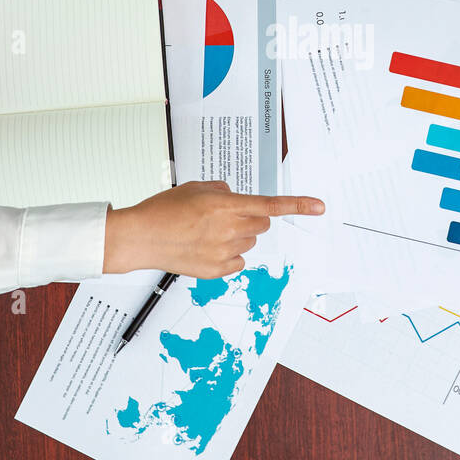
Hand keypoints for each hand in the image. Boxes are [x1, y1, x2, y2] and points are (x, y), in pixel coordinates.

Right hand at [103, 181, 324, 278]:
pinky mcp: (217, 271)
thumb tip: (235, 197)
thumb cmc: (162, 211)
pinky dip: (228, 254)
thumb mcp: (194, 188)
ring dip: (238, 235)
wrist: (140, 238)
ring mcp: (223, 252)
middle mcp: (228, 229)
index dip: (298, 205)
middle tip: (227, 216)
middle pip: (262, 224)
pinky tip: (205, 248)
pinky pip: (237, 261)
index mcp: (224, 205)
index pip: (270, 204)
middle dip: (251, 218)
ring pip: (249, 242)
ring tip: (207, 233)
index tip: (318, 207)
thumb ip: (222, 190)